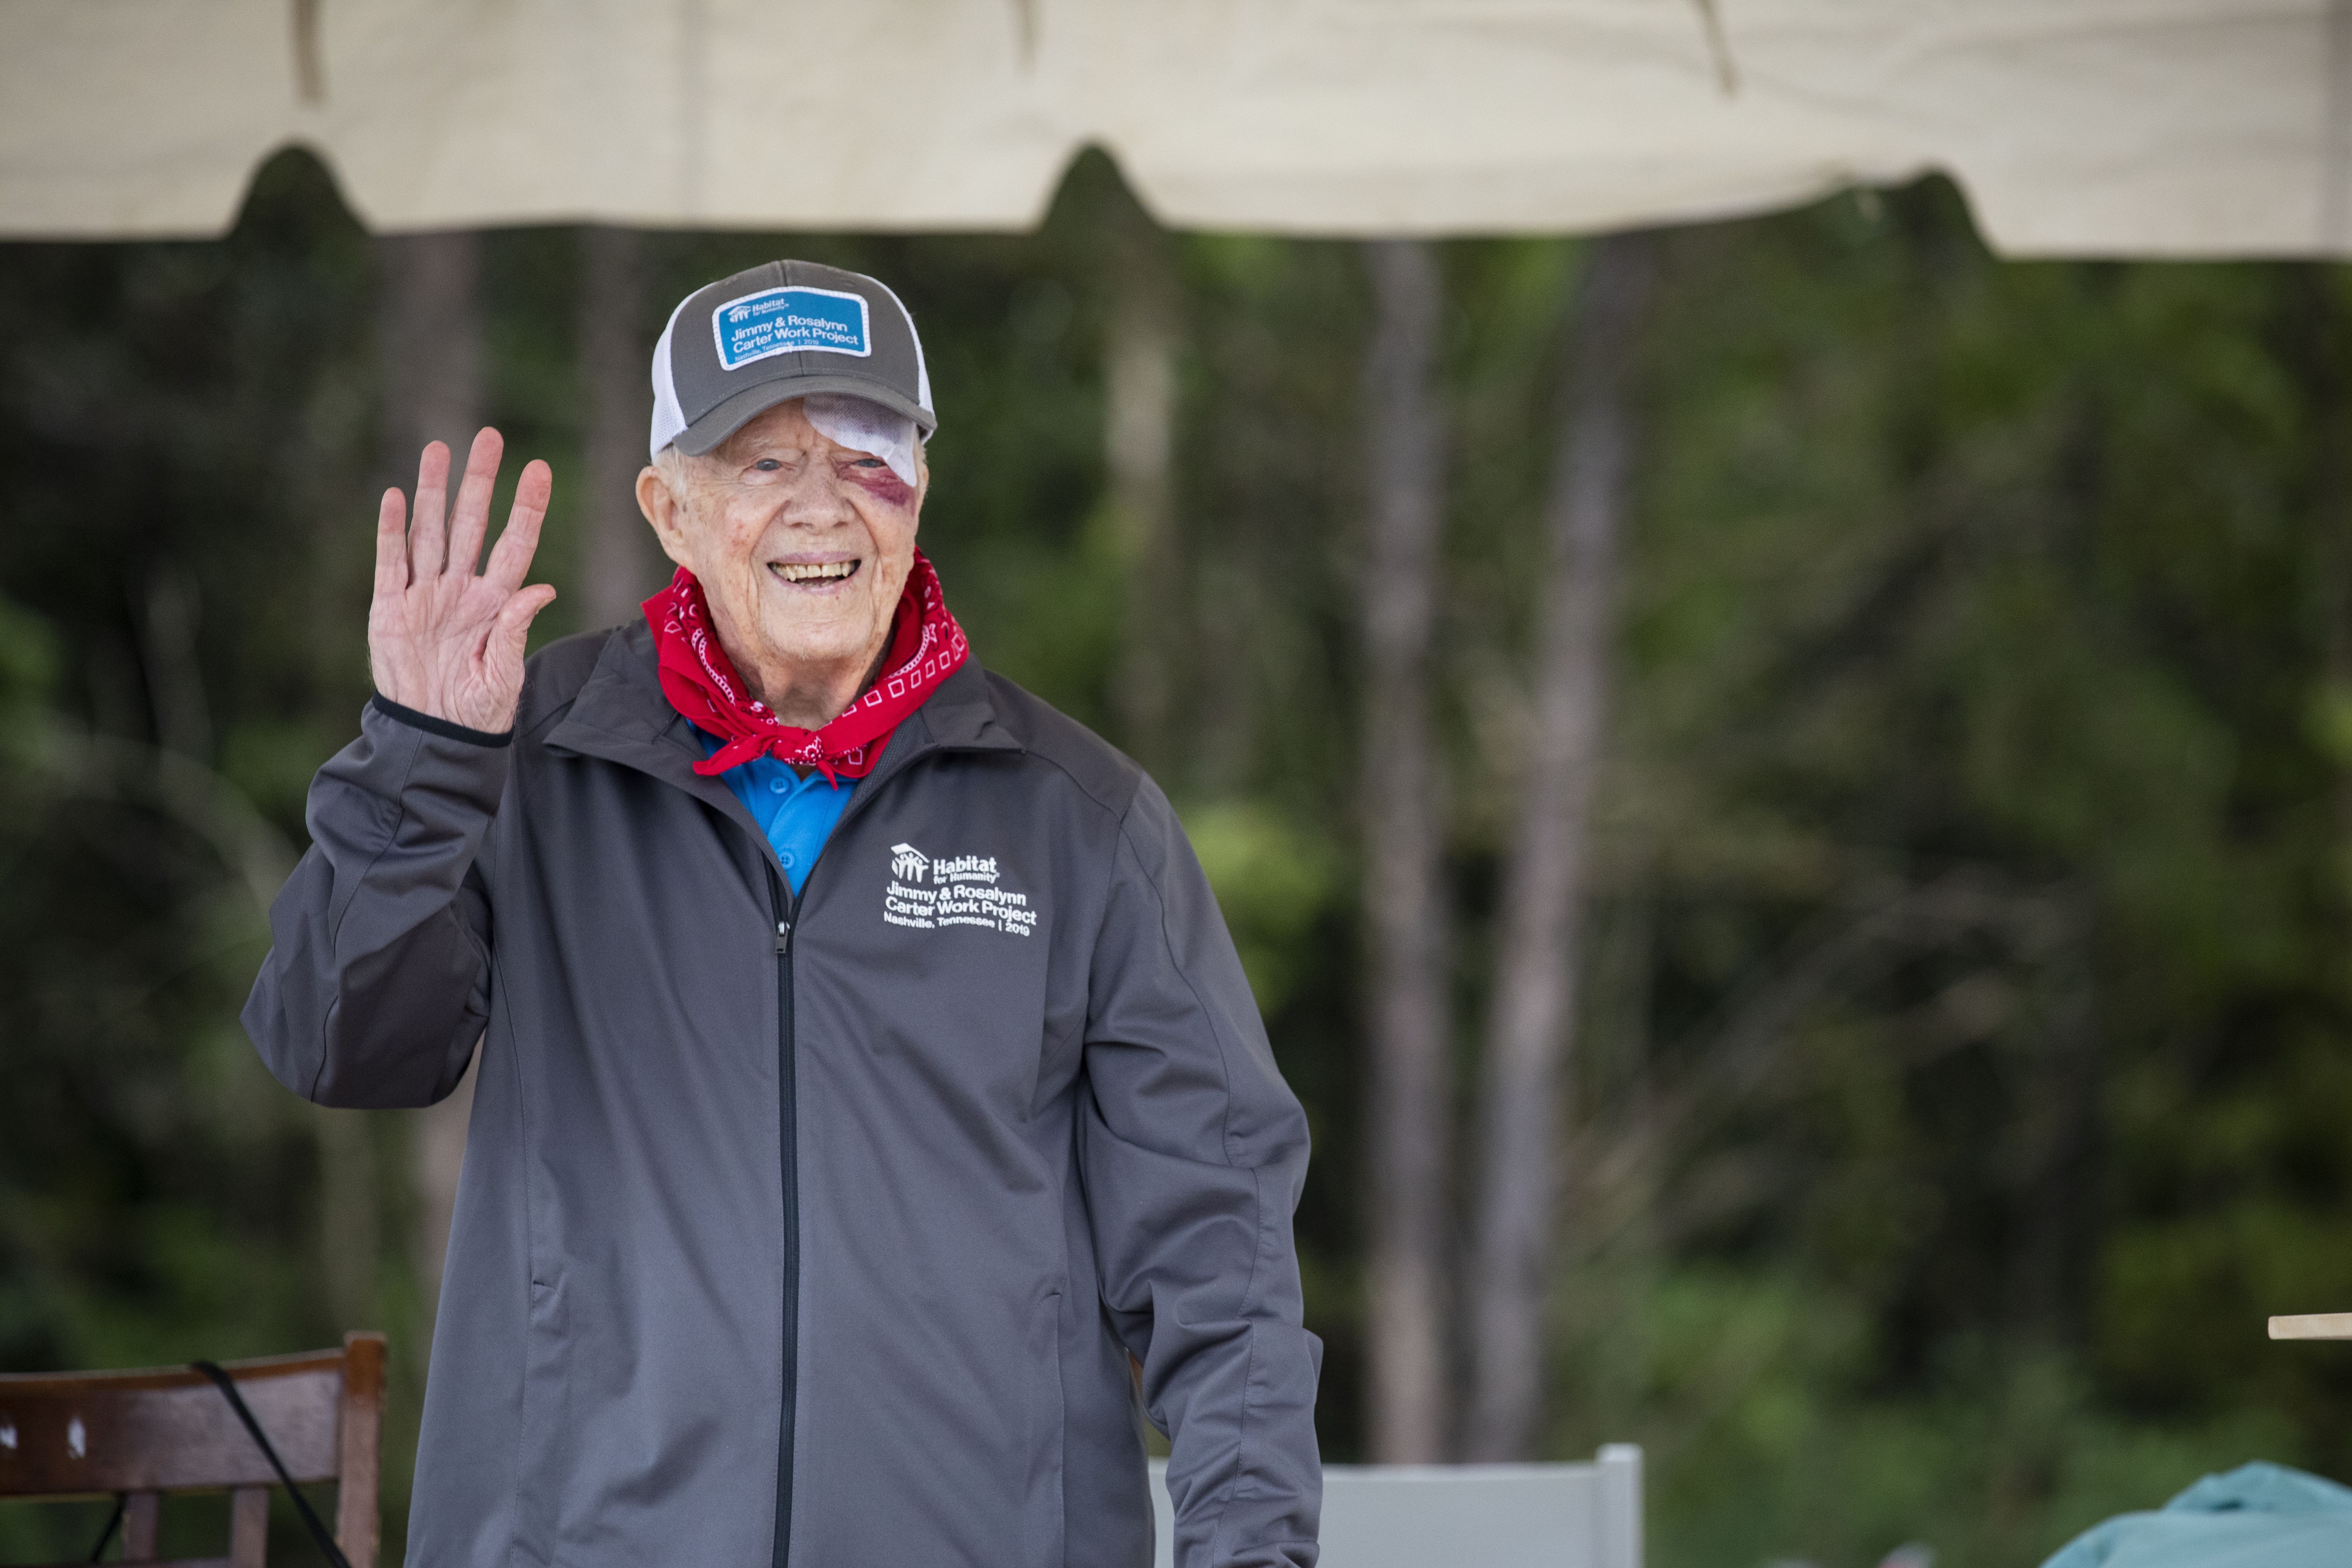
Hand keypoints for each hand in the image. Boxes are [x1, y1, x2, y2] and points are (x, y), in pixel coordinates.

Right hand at [370, 428, 557, 733]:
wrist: (434, 734)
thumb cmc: (478, 710)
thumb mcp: (505, 676)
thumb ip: (517, 630)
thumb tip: (544, 589)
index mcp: (496, 603)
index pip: (515, 544)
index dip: (526, 508)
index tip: (538, 470)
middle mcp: (462, 589)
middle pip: (473, 523)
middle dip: (479, 481)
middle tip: (489, 437)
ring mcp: (426, 594)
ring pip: (431, 530)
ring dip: (434, 491)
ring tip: (438, 449)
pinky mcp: (391, 606)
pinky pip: (391, 560)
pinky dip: (392, 530)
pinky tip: (396, 496)